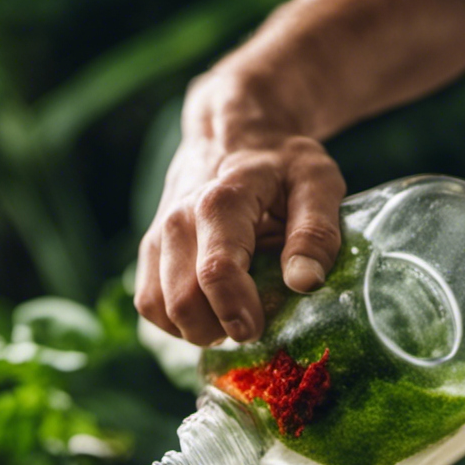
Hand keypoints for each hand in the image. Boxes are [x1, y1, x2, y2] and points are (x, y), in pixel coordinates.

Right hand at [134, 69, 346, 346]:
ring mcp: (157, 237)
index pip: (216, 271)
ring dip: (196, 328)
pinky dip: (175, 321)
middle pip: (182, 301)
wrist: (230, 135)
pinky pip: (149, 305)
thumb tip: (305, 282)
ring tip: (228, 315)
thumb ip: (317, 231)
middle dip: (217, 329)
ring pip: (160, 309)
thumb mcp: (316, 182)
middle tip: (249, 325)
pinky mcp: (148, 252)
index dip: (235, 311)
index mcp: (222, 202)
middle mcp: (179, 219)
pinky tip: (206, 310)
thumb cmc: (280, 165)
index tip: (256, 328)